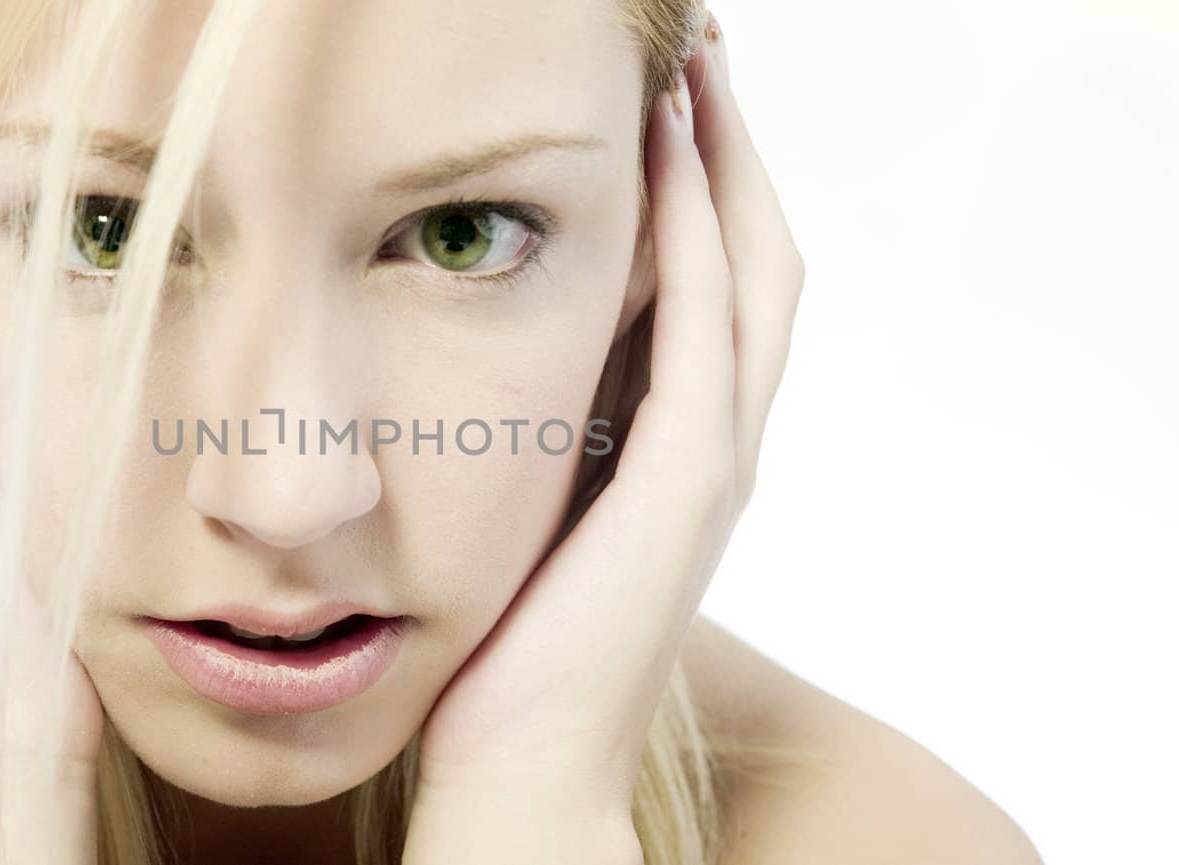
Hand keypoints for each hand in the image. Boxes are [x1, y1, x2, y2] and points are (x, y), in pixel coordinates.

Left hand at [410, 15, 803, 818]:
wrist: (523, 771)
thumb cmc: (511, 656)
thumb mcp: (530, 517)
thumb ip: (546, 444)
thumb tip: (496, 366)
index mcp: (680, 448)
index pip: (719, 286)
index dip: (705, 188)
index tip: (666, 104)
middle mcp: (718, 443)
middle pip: (759, 258)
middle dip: (732, 151)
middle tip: (702, 58)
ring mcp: (716, 460)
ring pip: (753, 273)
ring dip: (726, 164)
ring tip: (699, 72)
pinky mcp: (688, 481)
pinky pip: (707, 326)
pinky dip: (699, 233)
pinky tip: (670, 158)